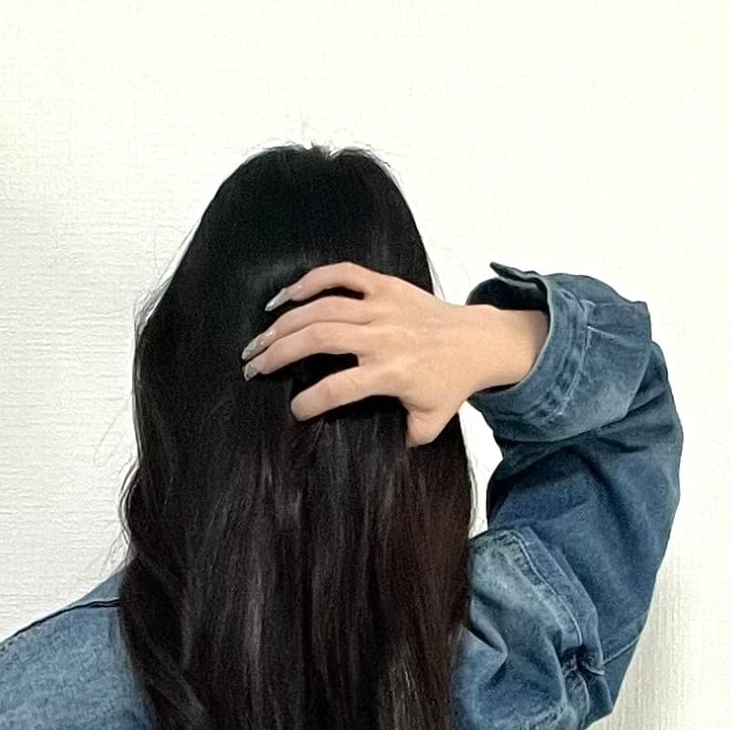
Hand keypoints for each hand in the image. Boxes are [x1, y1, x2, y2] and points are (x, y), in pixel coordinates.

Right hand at [240, 262, 546, 449]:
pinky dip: (310, 281)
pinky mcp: (384, 285)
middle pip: (319, 338)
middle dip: (278, 352)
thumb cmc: (450, 383)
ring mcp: (382, 306)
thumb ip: (406, 439)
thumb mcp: (431, 422)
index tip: (293, 410)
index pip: (339, 388)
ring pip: (322, 307)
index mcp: (391, 372)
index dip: (310, 401)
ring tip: (258, 340)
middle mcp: (383, 336)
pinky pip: (341, 274)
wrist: (478, 341)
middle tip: (251, 367)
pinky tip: (284, 298)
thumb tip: (383, 455)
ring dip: (284, 322)